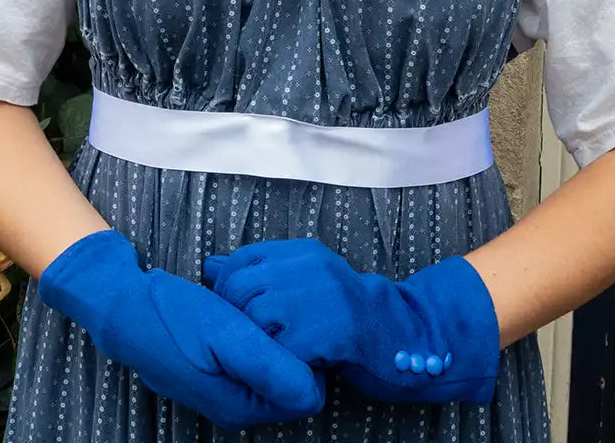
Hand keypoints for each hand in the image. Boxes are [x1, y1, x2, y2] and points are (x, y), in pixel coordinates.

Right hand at [38, 229, 324, 428]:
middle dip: (289, 345)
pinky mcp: (217, 369)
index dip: (307, 356)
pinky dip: (253, 330)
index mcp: (243, 407)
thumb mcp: (226, 335)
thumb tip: (314, 392)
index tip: (291, 324)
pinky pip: (253, 354)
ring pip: (273, 363)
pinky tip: (239, 308)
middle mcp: (238, 405)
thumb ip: (270, 367)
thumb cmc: (174, 318)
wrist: (125, 305)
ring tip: (252, 307)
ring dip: (272, 334)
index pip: (307, 393)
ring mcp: (226, 388)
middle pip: (291, 379)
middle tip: (270, 312)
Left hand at [203, 237, 499, 404]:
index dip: (230, 289)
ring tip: (282, 349)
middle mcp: (310, 267)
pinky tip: (298, 362)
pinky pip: (281, 349)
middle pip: (240, 290)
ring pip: (256, 319)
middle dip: (239, 318)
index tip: (242, 311)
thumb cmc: (345, 313)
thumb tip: (211, 266)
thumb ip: (261, 272)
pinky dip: (282, 361)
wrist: (403, 336)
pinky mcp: (330, 332)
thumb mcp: (304, 281)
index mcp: (302, 252)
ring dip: (261, 341)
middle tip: (262, 337)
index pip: (240, 260)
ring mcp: (321, 297)